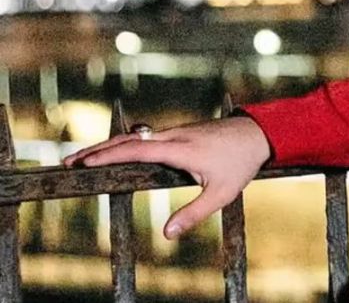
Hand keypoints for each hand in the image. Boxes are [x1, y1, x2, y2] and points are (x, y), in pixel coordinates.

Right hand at [63, 116, 271, 238]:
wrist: (260, 132)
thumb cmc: (242, 163)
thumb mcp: (222, 193)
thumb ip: (194, 214)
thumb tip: (166, 234)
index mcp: (179, 149)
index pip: (135, 151)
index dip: (108, 156)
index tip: (84, 163)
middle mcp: (173, 136)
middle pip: (127, 141)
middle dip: (96, 150)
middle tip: (69, 162)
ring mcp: (176, 132)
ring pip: (136, 137)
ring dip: (109, 146)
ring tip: (84, 159)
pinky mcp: (181, 132)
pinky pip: (147, 138)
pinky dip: (125, 144)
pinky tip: (115, 153)